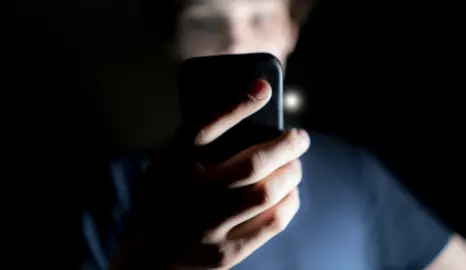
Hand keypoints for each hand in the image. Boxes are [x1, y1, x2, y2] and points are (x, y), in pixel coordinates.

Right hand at [141, 80, 309, 269]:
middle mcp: (187, 196)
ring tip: (294, 166)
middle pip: (250, 165)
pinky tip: (289, 193)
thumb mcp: (168, 162)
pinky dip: (289, 202)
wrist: (151, 255)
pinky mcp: (225, 254)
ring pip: (266, 194)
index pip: (203, 128)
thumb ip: (198, 137)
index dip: (237, 105)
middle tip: (299, 137)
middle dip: (286, 146)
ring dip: (291, 174)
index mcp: (170, 167)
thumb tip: (251, 98)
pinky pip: (272, 223)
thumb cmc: (167, 198)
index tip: (263, 88)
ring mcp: (207, 228)